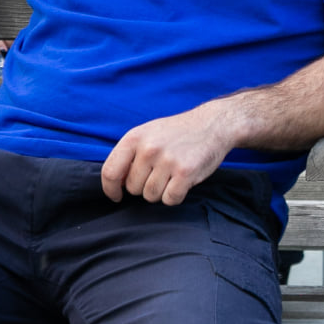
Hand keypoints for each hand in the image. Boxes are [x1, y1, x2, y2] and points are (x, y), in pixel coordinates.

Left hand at [101, 102, 241, 204]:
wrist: (213, 124)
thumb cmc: (178, 132)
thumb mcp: (149, 134)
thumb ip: (130, 155)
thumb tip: (115, 184)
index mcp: (135, 138)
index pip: (110, 172)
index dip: (110, 189)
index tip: (117, 195)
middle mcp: (149, 149)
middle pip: (133, 188)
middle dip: (144, 186)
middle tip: (160, 172)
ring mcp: (167, 160)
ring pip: (151, 196)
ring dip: (161, 191)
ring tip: (172, 174)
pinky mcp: (185, 172)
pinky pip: (170, 199)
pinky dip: (176, 195)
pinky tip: (182, 181)